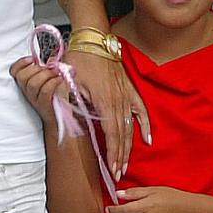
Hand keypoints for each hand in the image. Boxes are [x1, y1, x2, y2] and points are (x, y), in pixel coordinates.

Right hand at [10, 56, 70, 128]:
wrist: (59, 120)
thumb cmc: (55, 99)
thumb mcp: (51, 81)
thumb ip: (50, 69)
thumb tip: (52, 60)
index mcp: (26, 84)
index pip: (14, 71)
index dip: (21, 63)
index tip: (32, 59)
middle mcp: (27, 92)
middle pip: (22, 76)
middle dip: (37, 68)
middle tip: (50, 69)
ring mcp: (34, 99)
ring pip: (33, 83)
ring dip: (47, 75)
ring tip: (57, 74)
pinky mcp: (44, 105)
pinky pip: (45, 91)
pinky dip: (53, 82)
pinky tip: (60, 79)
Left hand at [67, 50, 150, 179]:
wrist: (93, 39)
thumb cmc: (79, 59)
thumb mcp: (68, 81)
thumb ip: (67, 102)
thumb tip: (64, 121)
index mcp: (105, 101)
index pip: (111, 134)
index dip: (112, 153)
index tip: (112, 169)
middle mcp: (119, 100)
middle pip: (122, 134)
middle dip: (120, 156)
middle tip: (118, 174)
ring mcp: (126, 95)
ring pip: (130, 126)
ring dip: (129, 146)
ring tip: (126, 163)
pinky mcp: (129, 89)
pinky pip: (140, 110)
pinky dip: (145, 125)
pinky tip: (147, 139)